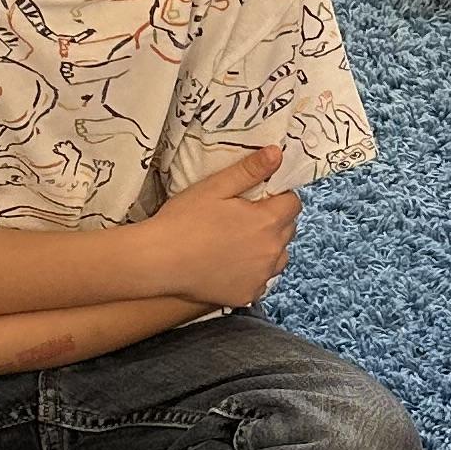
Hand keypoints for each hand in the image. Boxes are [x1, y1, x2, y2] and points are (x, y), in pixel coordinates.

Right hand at [144, 144, 301, 306]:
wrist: (157, 262)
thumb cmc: (183, 220)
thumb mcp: (215, 187)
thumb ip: (250, 170)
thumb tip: (277, 154)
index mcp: (268, 221)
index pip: (293, 204)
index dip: (278, 196)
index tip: (257, 196)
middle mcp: (272, 251)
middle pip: (288, 230)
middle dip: (274, 220)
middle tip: (243, 217)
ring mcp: (261, 277)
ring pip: (279, 256)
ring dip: (268, 247)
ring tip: (238, 241)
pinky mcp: (248, 295)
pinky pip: (262, 280)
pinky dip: (253, 272)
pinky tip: (230, 264)